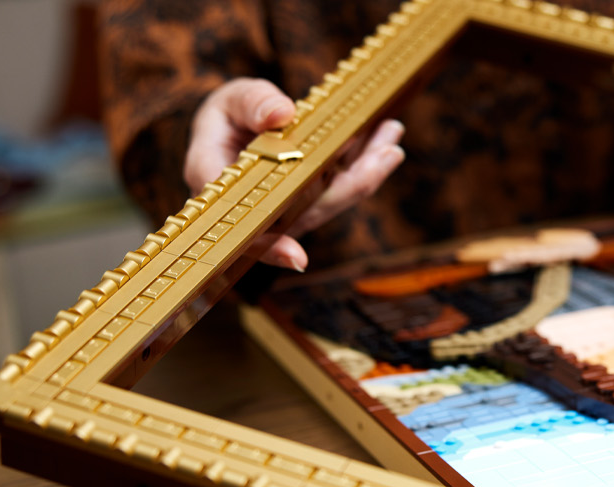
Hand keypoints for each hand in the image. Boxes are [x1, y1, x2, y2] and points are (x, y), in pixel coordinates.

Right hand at [185, 77, 404, 270]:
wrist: (237, 125)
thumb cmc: (227, 115)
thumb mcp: (230, 100)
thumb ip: (251, 103)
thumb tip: (281, 114)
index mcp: (220, 189)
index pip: (243, 227)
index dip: (269, 247)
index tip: (297, 258)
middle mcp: (258, 209)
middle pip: (307, 211)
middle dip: (352, 184)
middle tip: (388, 151)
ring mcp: (291, 208)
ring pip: (330, 200)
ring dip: (366, 173)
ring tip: (392, 140)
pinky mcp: (313, 200)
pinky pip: (340, 187)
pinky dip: (364, 165)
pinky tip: (387, 142)